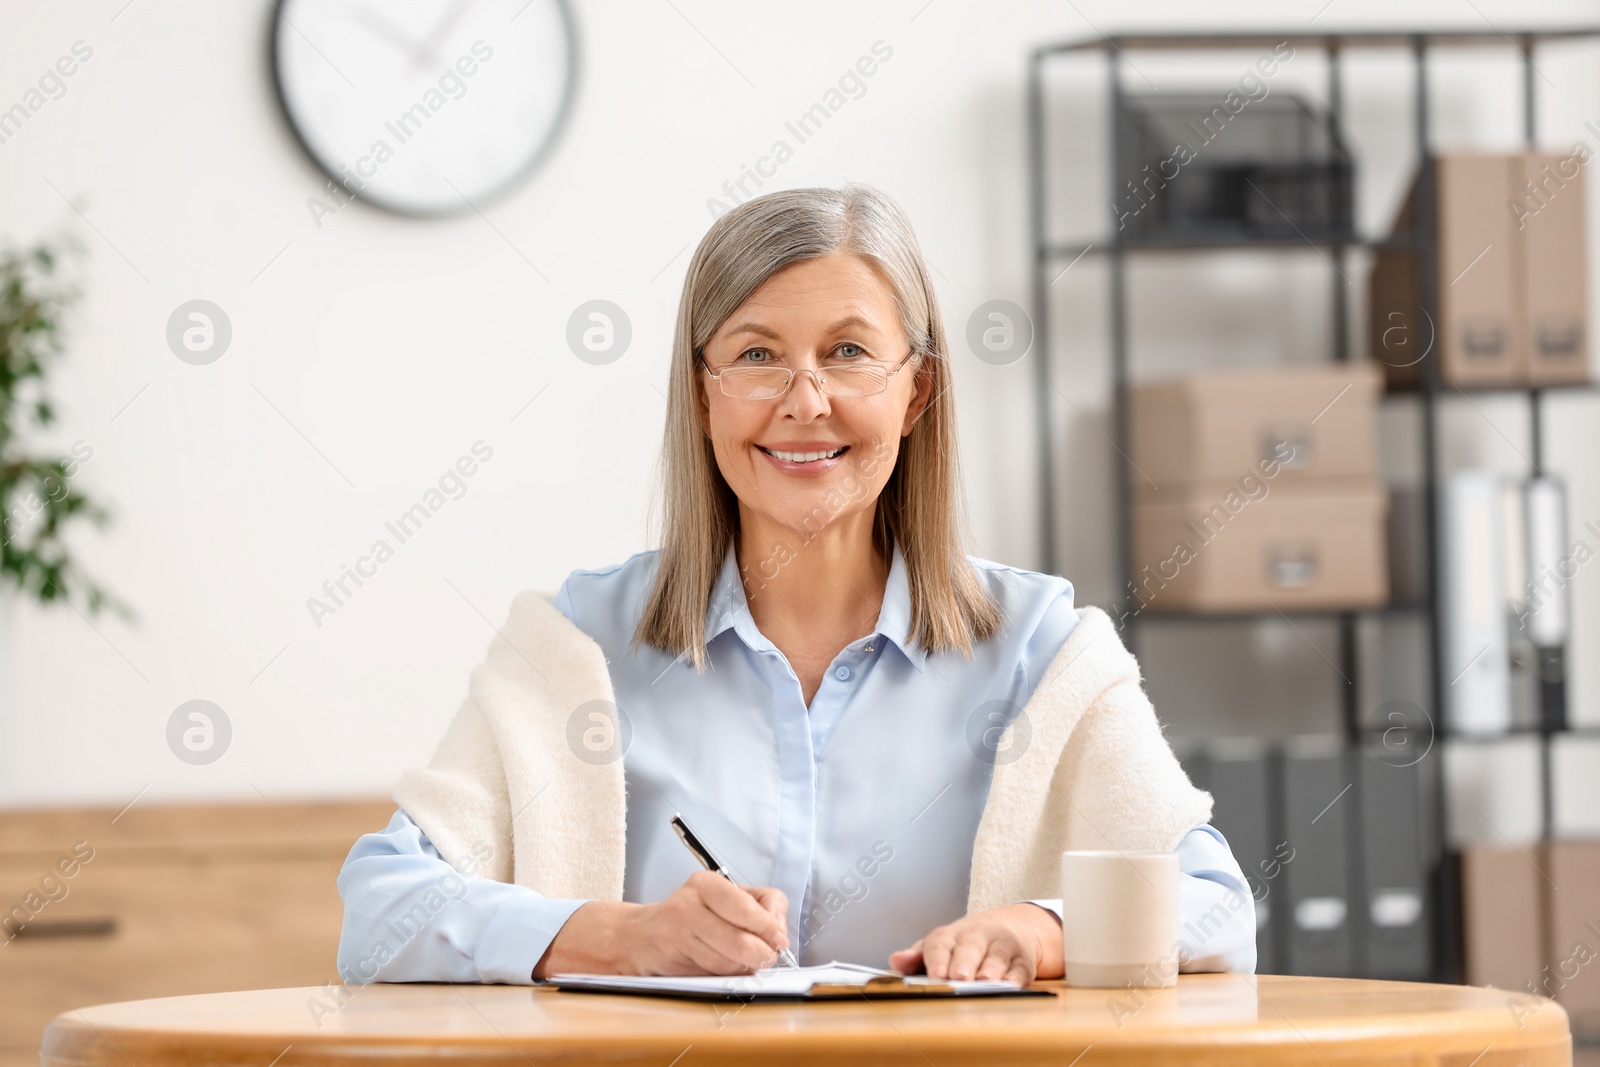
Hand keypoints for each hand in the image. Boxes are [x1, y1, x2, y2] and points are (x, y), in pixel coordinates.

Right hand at [622, 870, 790, 975]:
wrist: (641, 935)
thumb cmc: (688, 915)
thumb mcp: (725, 897)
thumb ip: (759, 905)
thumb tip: (779, 929)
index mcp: (706, 884)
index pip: (748, 908)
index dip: (770, 928)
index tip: (779, 938)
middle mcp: (689, 905)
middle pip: (742, 941)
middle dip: (762, 954)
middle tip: (768, 956)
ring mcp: (679, 934)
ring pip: (729, 962)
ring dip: (745, 967)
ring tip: (745, 960)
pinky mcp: (674, 959)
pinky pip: (714, 974)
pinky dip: (727, 974)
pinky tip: (724, 965)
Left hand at [887, 903, 1062, 984]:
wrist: (1009, 928)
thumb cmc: (966, 944)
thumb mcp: (940, 945)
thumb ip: (917, 956)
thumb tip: (895, 961)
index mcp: (952, 934)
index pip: (941, 942)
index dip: (937, 958)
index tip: (935, 974)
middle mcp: (978, 936)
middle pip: (970, 947)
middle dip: (964, 963)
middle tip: (958, 978)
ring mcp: (1002, 946)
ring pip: (996, 956)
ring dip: (991, 970)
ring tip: (984, 982)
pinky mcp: (1023, 959)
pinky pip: (1021, 968)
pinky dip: (1017, 977)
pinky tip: (1012, 985)